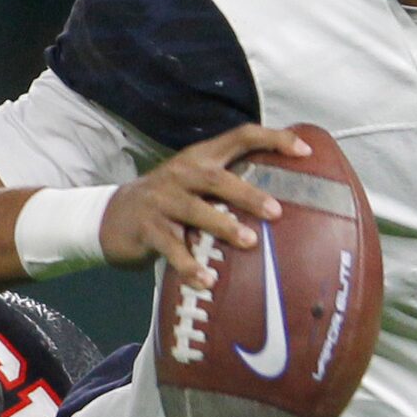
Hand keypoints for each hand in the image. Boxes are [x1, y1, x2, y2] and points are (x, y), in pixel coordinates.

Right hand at [99, 123, 311, 284]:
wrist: (111, 217)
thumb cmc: (167, 204)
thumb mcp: (194, 185)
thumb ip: (226, 187)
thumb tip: (281, 202)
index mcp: (199, 158)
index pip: (240, 136)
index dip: (273, 139)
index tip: (304, 151)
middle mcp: (181, 174)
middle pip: (217, 178)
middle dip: (248, 194)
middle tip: (276, 212)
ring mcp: (162, 200)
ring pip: (195, 210)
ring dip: (224, 225)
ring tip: (249, 242)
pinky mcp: (147, 228)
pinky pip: (171, 248)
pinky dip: (190, 265)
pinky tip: (207, 280)